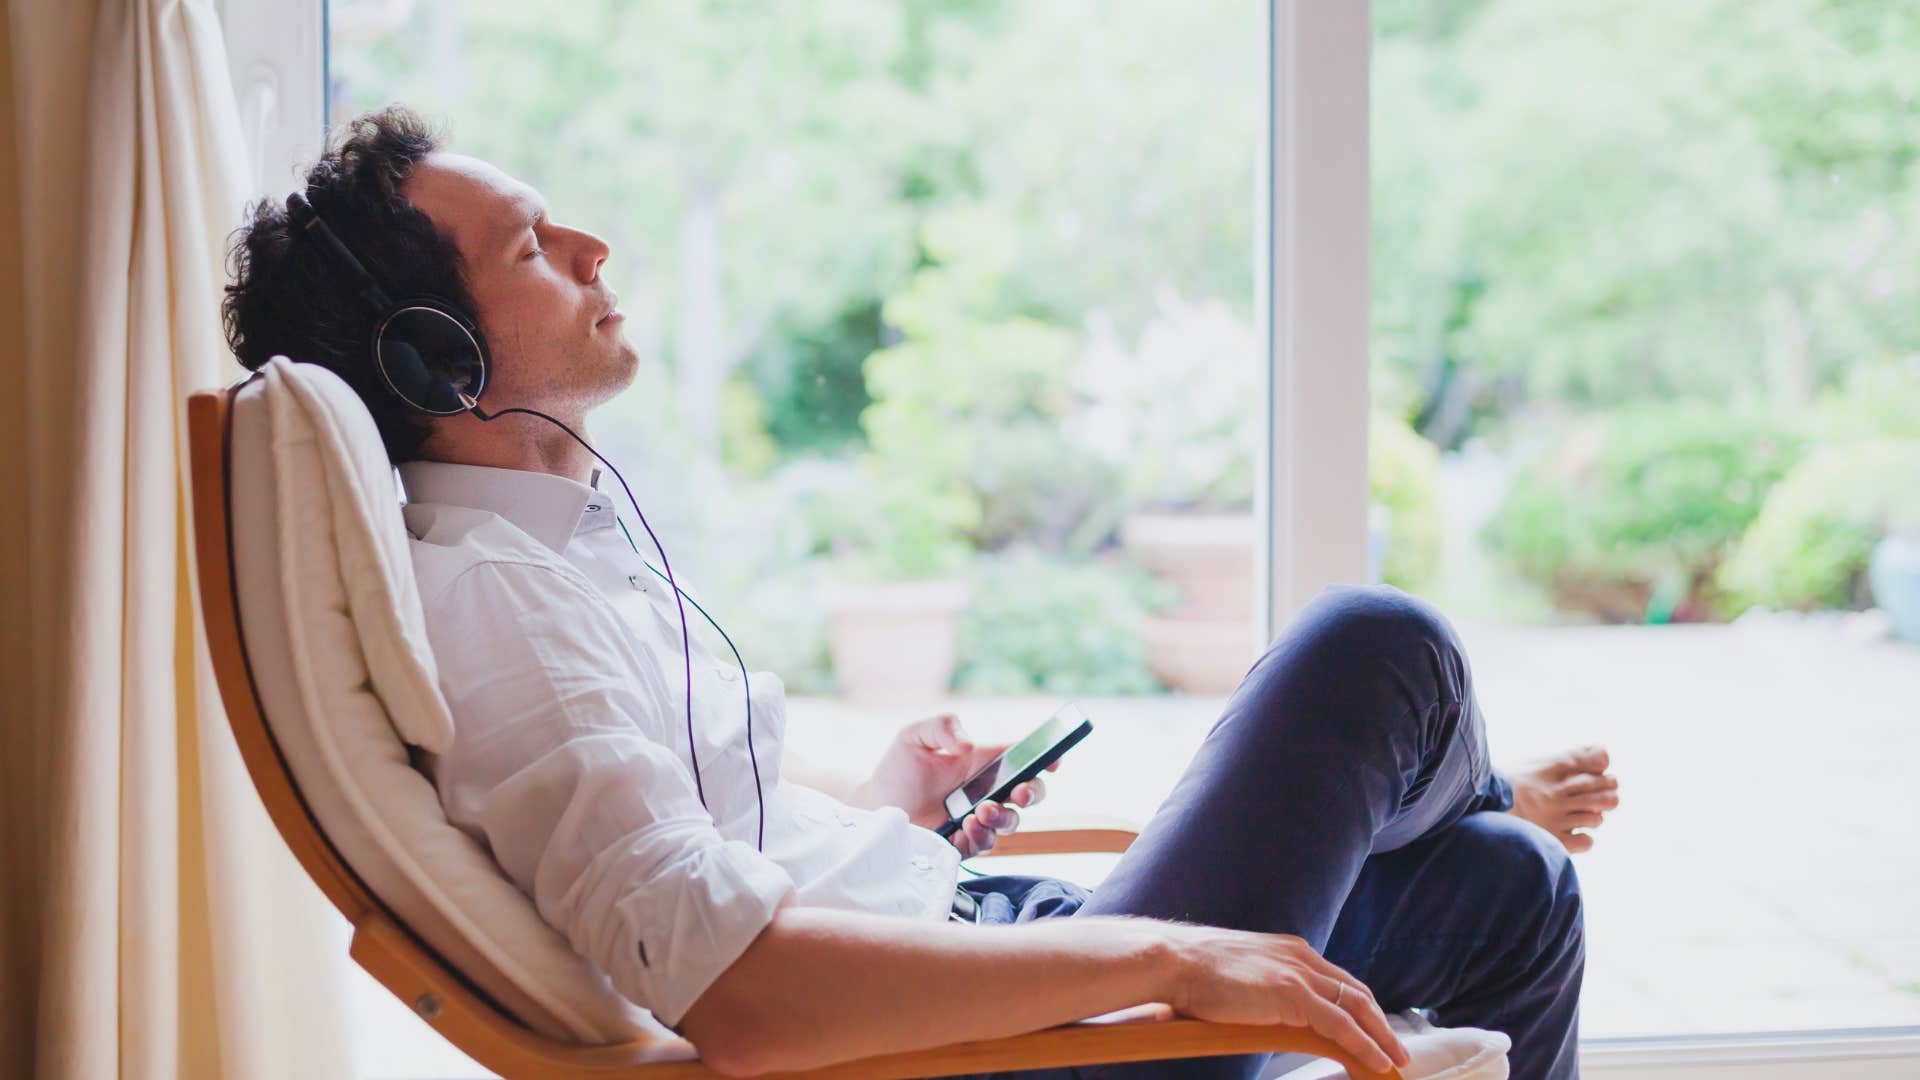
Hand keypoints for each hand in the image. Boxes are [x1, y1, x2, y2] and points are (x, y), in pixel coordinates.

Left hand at [851, 713, 1059, 857]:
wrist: (873, 806)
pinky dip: (979, 839)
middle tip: (1019, 792)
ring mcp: (978, 819)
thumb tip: (967, 744)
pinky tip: (963, 830)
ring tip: (978, 813)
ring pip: (1010, 823)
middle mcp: (987, 791)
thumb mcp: (914, 736)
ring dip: (1002, 819)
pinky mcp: (962, 843)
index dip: (1046, 758)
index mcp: (984, 762)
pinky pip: (983, 846)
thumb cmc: (897, 767)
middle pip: (1030, 794)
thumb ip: (941, 726)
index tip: (1054, 760)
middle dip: (1033, 793)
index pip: (1024, 758)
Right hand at [1161, 923, 1410, 1074]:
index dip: (1360, 1006)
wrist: (1175, 962)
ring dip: (1381, 1036)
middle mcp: (1302, 957)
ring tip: (1395, 1060)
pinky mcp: (1292, 993)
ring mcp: (1298, 974)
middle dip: (1380, 1022)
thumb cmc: (1195, 972)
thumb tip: (1266, 1014)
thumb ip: (1263, 990)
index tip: (1373, 1026)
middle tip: (1396, 1047)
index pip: (1337, 980)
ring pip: (1356, 1007)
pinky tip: (1377, 1061)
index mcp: (1290, 950)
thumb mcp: (1241, 975)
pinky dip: (1364, 1043)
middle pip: (1356, 991)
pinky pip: (1340, 1024)